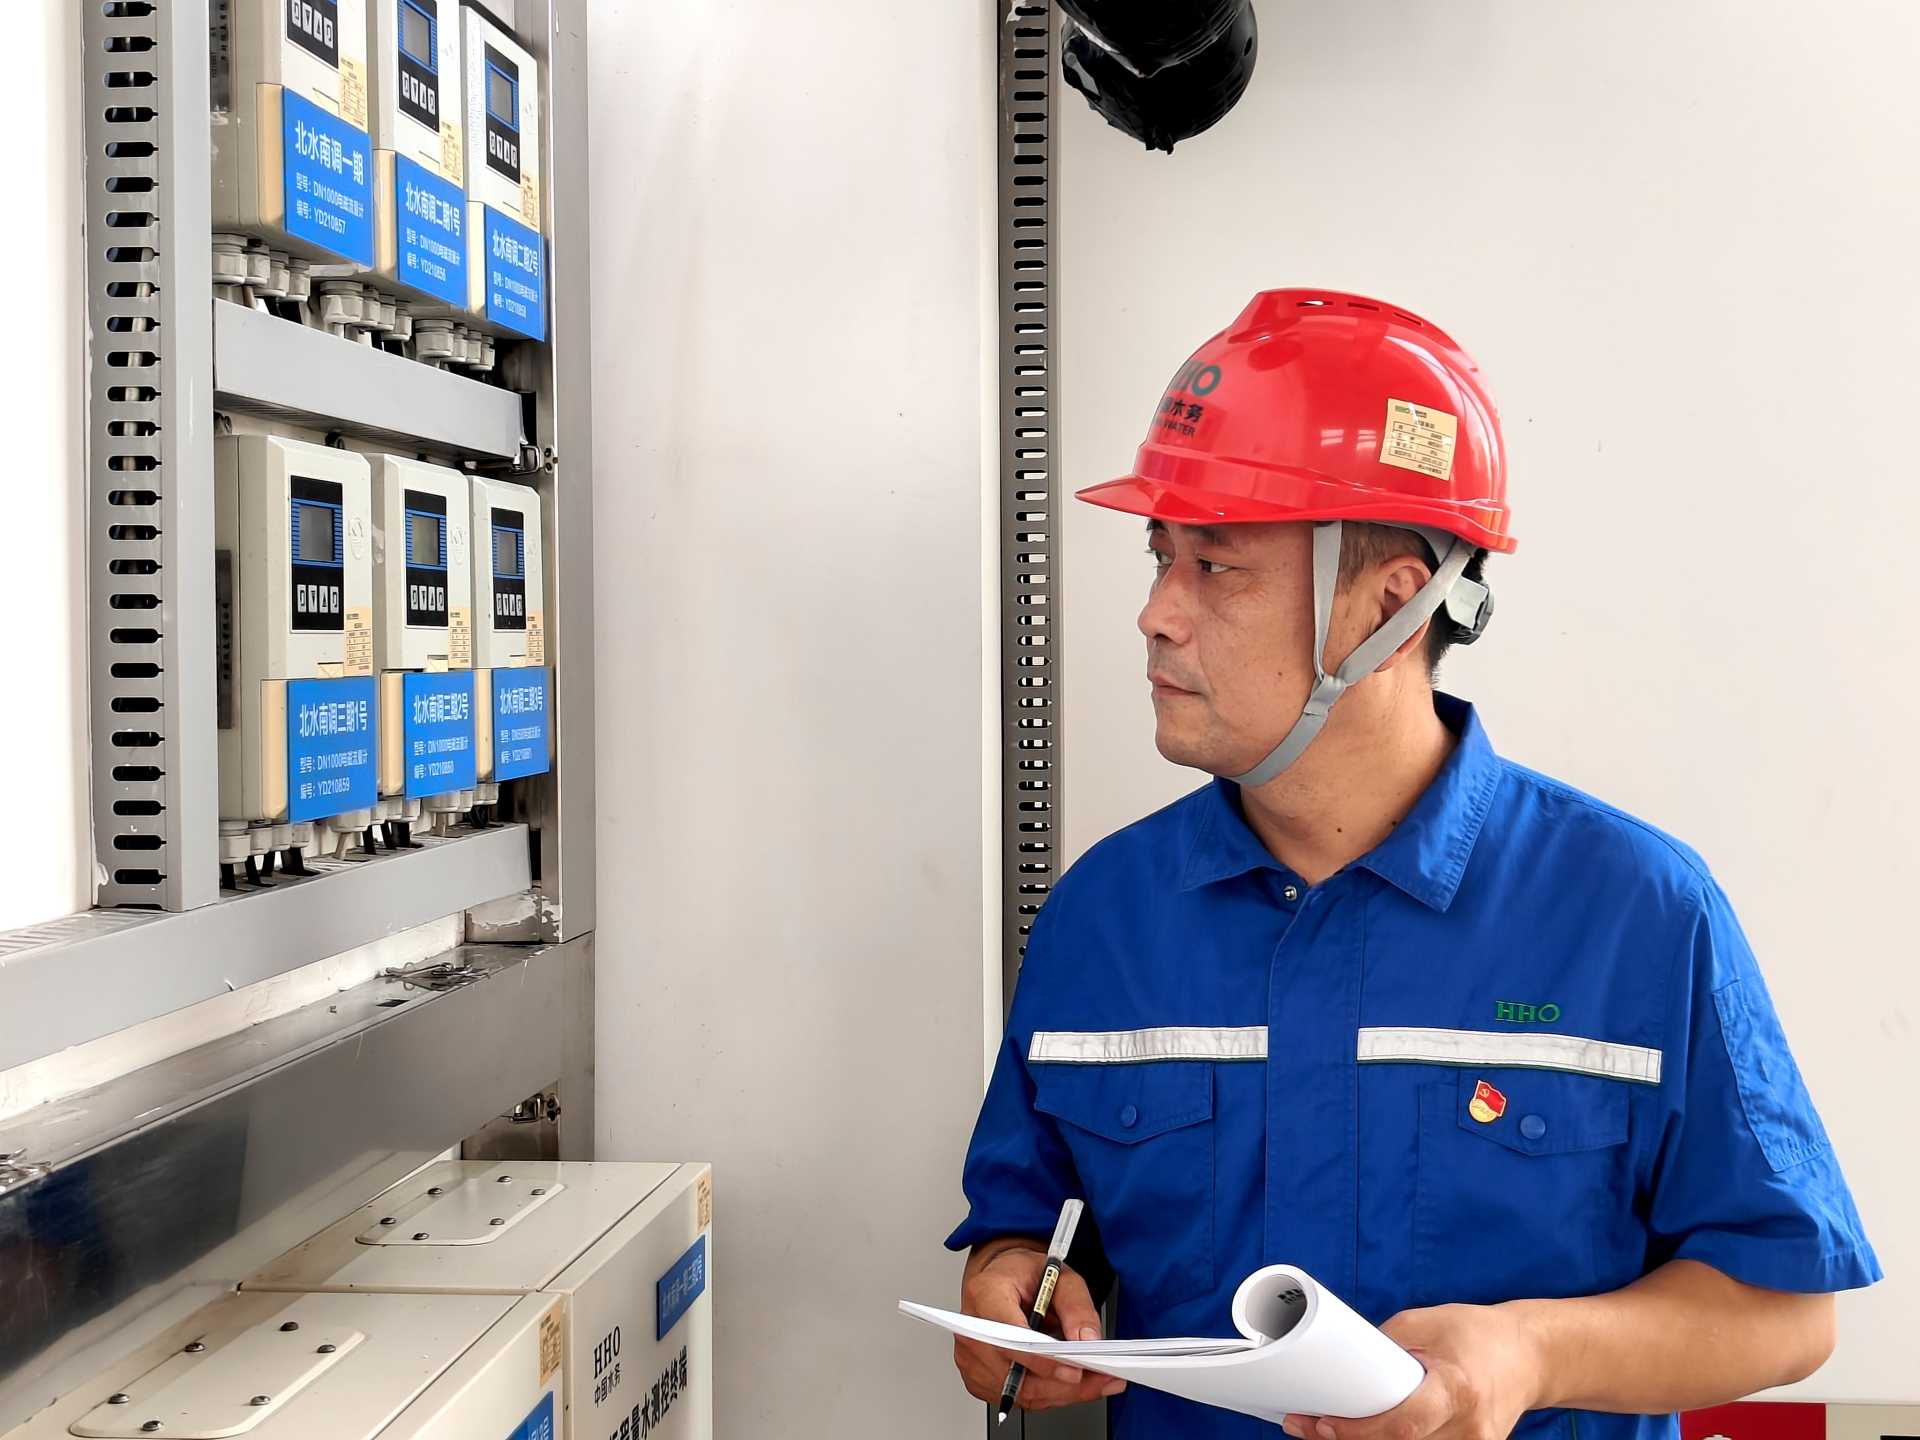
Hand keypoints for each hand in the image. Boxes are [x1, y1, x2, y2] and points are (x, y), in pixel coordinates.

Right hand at [954, 1239, 1126, 1411]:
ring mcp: (972, 1359)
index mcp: (985, 1295)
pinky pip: (1019, 1398)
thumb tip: (1087, 1339)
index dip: (1043, 1360)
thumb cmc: (1023, 1276)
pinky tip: (1071, 1384)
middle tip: (1101, 1380)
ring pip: (1021, 1393)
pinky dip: (1049, 1395)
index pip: (1011, 1337)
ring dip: (1062, 1393)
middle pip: (1017, 1373)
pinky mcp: (979, 1379)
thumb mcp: (1059, 1275)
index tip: (1074, 1371)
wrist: (1002, 1280)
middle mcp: (972, 1331)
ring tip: (1095, 1382)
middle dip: (1064, 1383)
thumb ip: (1076, 1306)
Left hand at [1283, 1303, 1543, 1439]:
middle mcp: (1469, 1428)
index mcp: (1457, 1390)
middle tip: (1306, 1426)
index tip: (1321, 1422)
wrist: (1530, 1358)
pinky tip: (1366, 1434)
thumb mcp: (1429, 1322)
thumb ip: (1387, 1344)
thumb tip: (1344, 1362)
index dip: (1359, 1431)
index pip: (1403, 1424)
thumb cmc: (1479, 1335)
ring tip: (1327, 1429)